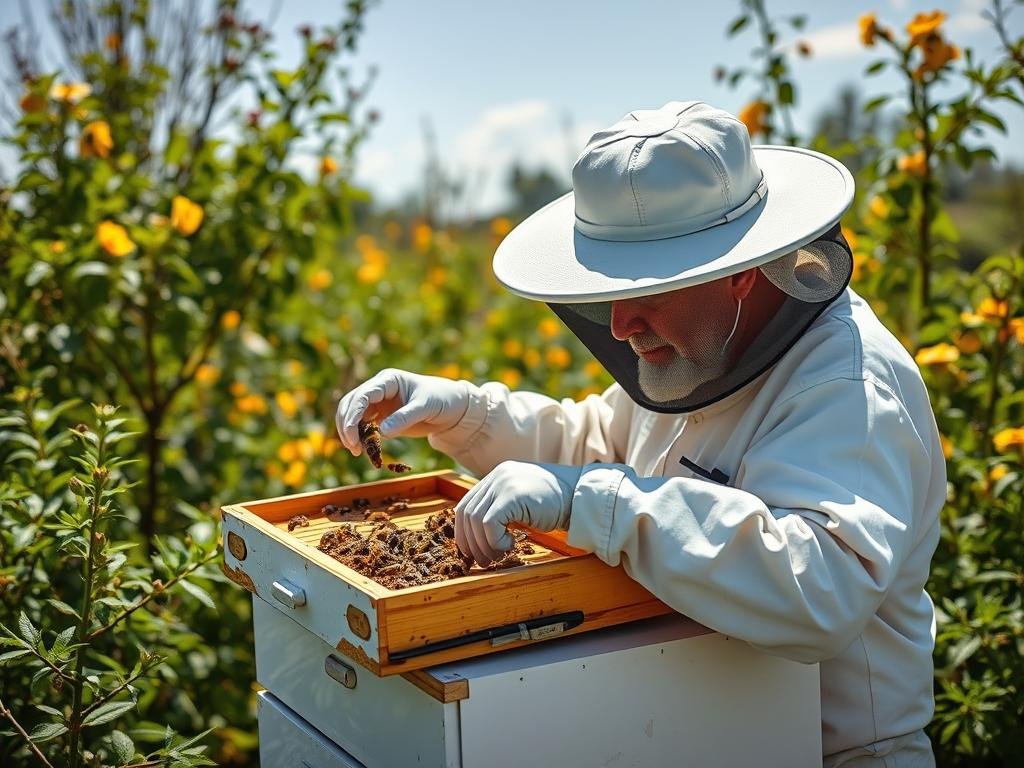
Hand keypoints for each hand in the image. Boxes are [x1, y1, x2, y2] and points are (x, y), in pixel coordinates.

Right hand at [335, 368, 469, 455]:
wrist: (452, 408)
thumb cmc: (441, 400)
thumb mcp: (425, 407)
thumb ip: (404, 418)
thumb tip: (381, 433)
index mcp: (388, 380)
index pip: (362, 395)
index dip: (353, 415)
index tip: (352, 436)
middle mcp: (379, 389)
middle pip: (351, 404)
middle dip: (347, 425)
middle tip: (353, 448)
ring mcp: (379, 402)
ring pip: (354, 415)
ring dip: (350, 432)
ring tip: (357, 451)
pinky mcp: (381, 416)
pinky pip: (364, 425)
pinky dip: (360, 437)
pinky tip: (365, 450)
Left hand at [455, 461, 580, 565]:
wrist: (581, 498)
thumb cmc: (555, 505)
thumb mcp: (522, 502)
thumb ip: (501, 509)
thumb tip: (477, 537)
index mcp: (497, 476)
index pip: (466, 505)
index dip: (464, 532)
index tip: (471, 551)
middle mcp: (497, 476)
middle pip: (466, 514)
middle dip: (471, 543)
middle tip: (484, 561)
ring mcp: (503, 483)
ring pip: (476, 521)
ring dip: (485, 545)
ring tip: (499, 555)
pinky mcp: (511, 495)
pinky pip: (489, 524)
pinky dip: (495, 541)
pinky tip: (511, 545)